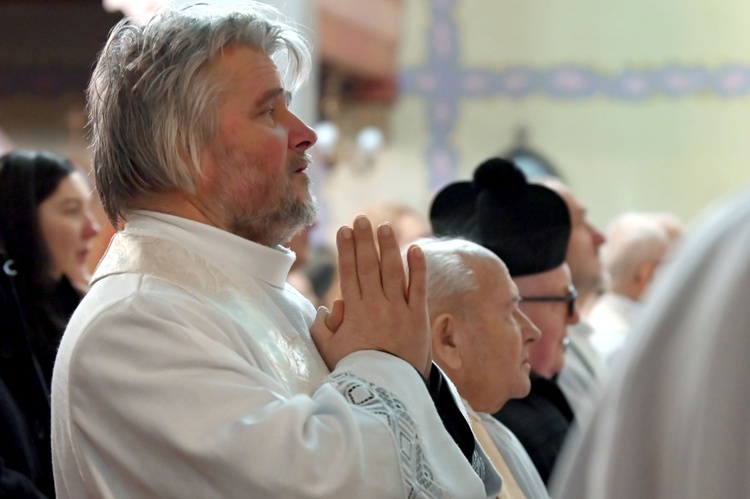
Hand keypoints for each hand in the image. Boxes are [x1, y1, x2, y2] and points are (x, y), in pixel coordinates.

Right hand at [310, 216, 431, 377]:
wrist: (388, 392)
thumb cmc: (356, 371)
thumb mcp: (330, 351)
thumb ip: (322, 328)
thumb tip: (326, 308)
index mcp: (354, 311)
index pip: (349, 272)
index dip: (346, 249)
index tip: (343, 230)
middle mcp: (376, 304)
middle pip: (369, 265)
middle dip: (364, 240)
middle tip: (362, 219)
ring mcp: (399, 309)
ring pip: (393, 271)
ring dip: (388, 247)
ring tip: (385, 227)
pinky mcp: (418, 318)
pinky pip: (419, 288)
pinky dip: (418, 268)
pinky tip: (415, 248)